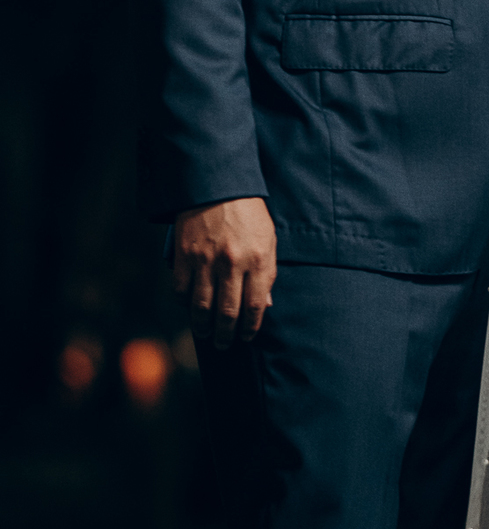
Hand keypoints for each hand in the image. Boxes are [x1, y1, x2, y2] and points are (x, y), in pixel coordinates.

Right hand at [173, 197, 276, 349]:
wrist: (218, 184)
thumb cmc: (248, 213)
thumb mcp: (268, 238)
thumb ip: (267, 272)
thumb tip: (265, 305)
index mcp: (258, 258)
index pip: (254, 306)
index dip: (250, 328)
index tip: (247, 337)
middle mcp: (232, 263)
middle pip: (227, 313)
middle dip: (226, 335)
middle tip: (224, 344)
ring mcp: (206, 260)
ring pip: (202, 307)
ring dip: (203, 327)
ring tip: (205, 333)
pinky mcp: (184, 256)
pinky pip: (180, 290)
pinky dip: (184, 304)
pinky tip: (189, 307)